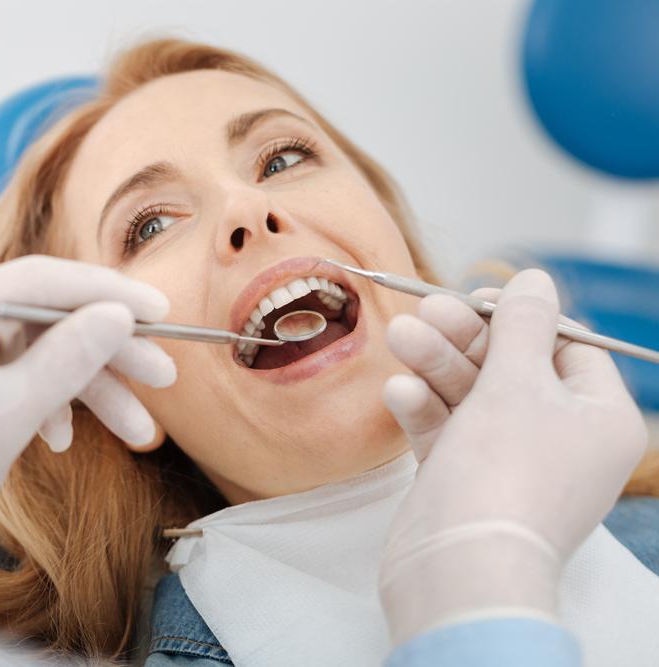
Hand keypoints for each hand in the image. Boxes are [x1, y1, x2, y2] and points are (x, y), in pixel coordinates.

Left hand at [0, 256, 174, 641]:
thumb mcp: (7, 418)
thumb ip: (67, 359)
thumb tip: (116, 315)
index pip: (44, 280)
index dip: (110, 292)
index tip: (162, 311)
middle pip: (46, 320)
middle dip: (108, 355)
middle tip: (164, 379)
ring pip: (32, 356)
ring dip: (85, 392)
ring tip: (136, 433)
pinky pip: (6, 380)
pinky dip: (42, 405)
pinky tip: (61, 440)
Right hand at [379, 270, 646, 643]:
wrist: (459, 567)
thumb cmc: (505, 471)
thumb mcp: (517, 382)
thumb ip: (522, 324)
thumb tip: (537, 279)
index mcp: (598, 417)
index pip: (567, 348)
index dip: (522, 317)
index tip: (478, 295)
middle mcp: (559, 439)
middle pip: (511, 368)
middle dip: (465, 338)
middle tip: (426, 310)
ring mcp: (510, 462)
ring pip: (472, 396)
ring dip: (436, 365)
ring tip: (400, 336)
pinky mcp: (465, 480)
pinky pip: (448, 431)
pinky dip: (425, 409)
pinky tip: (400, 391)